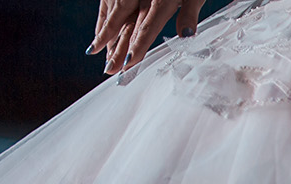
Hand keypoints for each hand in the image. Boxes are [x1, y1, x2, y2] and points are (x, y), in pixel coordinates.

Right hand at [89, 0, 204, 74]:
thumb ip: (189, 12)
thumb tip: (186, 35)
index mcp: (160, 0)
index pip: (146, 28)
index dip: (136, 47)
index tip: (128, 64)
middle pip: (125, 26)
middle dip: (116, 49)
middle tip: (109, 70)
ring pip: (113, 16)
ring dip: (106, 38)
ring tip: (101, 56)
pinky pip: (108, 5)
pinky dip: (104, 21)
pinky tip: (102, 34)